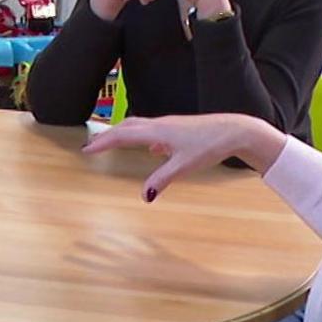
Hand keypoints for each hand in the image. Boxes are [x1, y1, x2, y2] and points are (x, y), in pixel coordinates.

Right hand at [82, 113, 286, 199]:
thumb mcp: (184, 166)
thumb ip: (162, 179)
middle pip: (126, 127)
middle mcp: (159, 125)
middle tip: (92, 145)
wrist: (234, 130)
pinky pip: (153, 130)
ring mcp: (169, 125)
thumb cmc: (210, 145)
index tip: (86, 149)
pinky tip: (151, 148)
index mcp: (156, 132)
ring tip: (113, 143)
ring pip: (139, 126)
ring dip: (123, 133)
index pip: (122, 135)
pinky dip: (143, 136)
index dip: (103, 142)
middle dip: (108, 136)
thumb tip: (145, 196)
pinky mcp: (178, 128)